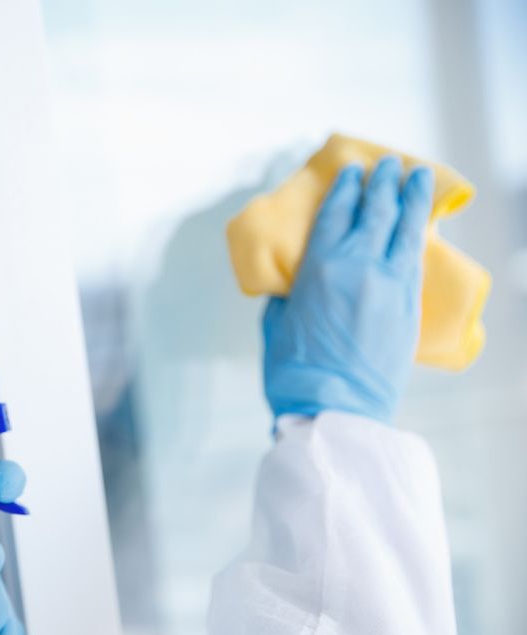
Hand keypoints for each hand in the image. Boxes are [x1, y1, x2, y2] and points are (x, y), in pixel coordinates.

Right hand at [263, 156, 433, 422]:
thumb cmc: (294, 371)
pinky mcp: (409, 306)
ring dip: (411, 199)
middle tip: (388, 164)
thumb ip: (289, 294)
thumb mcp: (277, 323)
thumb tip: (297, 283)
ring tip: (416, 177)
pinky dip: (416, 235)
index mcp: (319, 267)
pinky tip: (418, 225)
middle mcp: (359, 266)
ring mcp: (390, 284)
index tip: (351, 171)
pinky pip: (415, 258)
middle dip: (383, 183)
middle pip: (376, 211)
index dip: (345, 188)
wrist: (333, 409)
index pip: (337, 213)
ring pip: (406, 229)